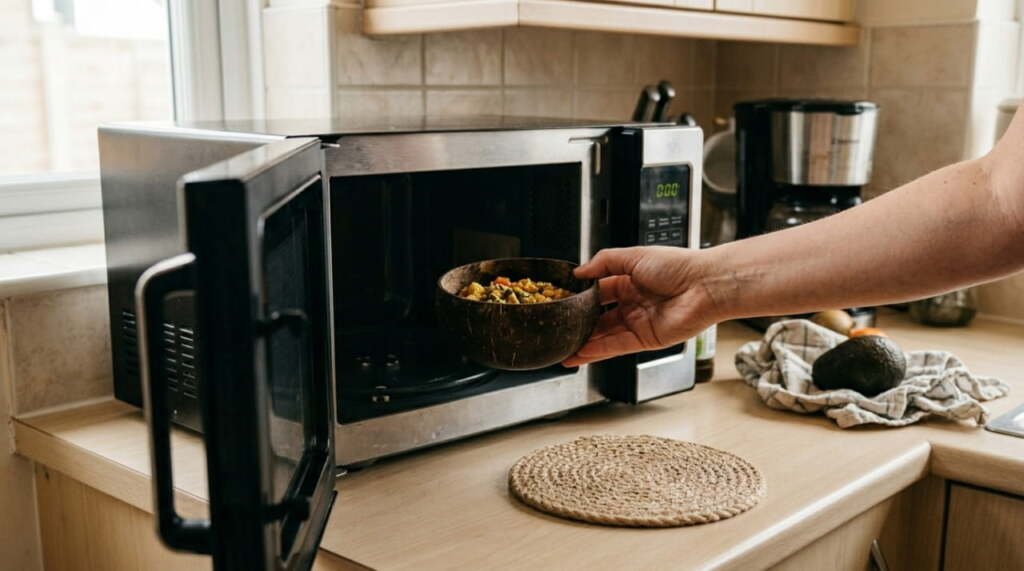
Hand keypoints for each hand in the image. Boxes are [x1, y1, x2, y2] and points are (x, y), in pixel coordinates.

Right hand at [563, 246, 716, 365]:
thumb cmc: (678, 266)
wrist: (704, 286)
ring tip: (562, 347)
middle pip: (599, 317)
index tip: (562, 302)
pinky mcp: (645, 340)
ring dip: (583, 343)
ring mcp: (638, 323)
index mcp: (629, 281)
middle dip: (579, 325)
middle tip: (558, 328)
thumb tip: (578, 271)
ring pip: (604, 336)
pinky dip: (596, 352)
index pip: (597, 292)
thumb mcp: (633, 255)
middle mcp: (633, 303)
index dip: (580, 298)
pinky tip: (579, 355)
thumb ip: (602, 263)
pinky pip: (615, 348)